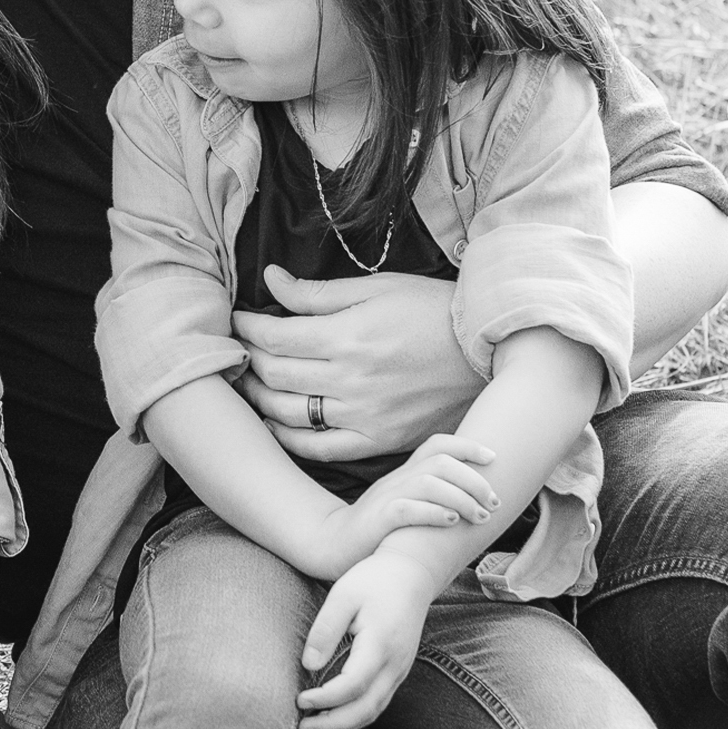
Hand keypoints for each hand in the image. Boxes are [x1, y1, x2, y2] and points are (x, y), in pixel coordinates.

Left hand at [234, 268, 480, 461]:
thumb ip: (318, 292)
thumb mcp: (377, 288)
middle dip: (250, 359)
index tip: (241, 320)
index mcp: (349, 336)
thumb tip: (272, 279)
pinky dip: (290, 439)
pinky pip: (321, 449)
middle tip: (243, 348)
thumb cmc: (432, 311)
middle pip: (275, 375)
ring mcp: (365, 415)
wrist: (486, 351)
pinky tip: (276, 422)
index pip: (276, 337)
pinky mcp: (380, 440)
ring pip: (289, 413)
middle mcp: (351, 380)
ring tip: (252, 382)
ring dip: (260, 397)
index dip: (249, 328)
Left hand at [297, 551, 442, 728]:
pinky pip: (378, 702)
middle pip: (366, 709)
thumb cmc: (374, 580)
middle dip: (334, 725)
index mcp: (380, 645)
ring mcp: (400, 670)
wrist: (413, 574)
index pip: (353, 685)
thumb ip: (326, 630)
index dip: (325, 699)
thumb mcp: (344, 595)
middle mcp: (395, 664)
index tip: (300, 700)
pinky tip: (334, 716)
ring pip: (374, 711)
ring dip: (344, 725)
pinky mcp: (398, 671)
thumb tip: (308, 665)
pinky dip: (356, 715)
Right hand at [313, 435, 496, 573]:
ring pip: (428, 483)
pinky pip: (407, 509)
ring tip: (481, 516)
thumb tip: (475, 500)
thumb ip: (432, 496)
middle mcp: (397, 480)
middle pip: (440, 462)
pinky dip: (434, 513)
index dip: (468, 446)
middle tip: (494, 502)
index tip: (493, 458)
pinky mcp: (378, 520)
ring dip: (462, 498)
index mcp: (405, 473)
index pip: (437, 444)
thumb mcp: (407, 503)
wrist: (334, 545)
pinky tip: (452, 522)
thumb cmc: (380, 529)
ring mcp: (386, 497)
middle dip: (475, 479)